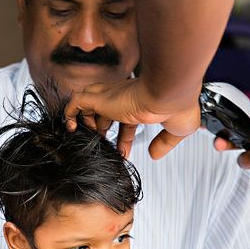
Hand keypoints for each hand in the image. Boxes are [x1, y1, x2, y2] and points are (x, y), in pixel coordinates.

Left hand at [63, 76, 200, 159]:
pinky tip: (71, 128)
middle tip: (103, 145)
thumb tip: (154, 155)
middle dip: (102, 129)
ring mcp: (112, 96)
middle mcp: (125, 96)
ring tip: (90, 139)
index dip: (124, 137)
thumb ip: (164, 143)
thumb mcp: (177, 131)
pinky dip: (70, 113)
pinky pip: (76, 102)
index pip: (126, 118)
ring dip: (87, 122)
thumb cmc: (180, 106)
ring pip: (89, 102)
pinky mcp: (101, 98)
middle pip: (106, 110)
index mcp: (143, 101)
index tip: (124, 152)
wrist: (171, 93)